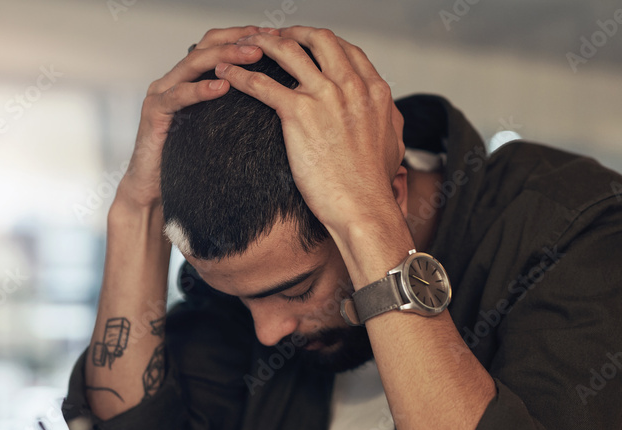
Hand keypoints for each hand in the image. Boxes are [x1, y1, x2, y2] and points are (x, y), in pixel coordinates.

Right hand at [115, 26, 275, 213]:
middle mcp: (174, 80)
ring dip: (225, 57)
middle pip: (206, 46)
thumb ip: (233, 110)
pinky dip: (200, 89)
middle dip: (238, 40)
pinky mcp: (154, 113)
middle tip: (268, 40)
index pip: (216, 45)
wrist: (155, 189)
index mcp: (189, 80)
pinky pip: (178, 96)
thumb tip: (274, 102)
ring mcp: (161, 94)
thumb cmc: (187, 160)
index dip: (243, 36)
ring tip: (252, 56)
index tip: (273, 36)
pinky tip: (221, 86)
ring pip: (193, 64)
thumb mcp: (217, 129)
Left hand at [216, 27, 406, 239]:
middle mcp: (350, 86)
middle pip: (318, 39)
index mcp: (374, 90)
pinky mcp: (298, 113)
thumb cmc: (374, 184)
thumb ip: (387, 119)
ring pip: (287, 51)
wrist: (362, 206)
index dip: (324, 43)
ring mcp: (324, 96)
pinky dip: (241, 74)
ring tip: (246, 45)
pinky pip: (261, 83)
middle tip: (277, 38)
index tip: (309, 45)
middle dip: (294, 32)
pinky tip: (228, 72)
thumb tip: (386, 113)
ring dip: (263, 43)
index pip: (347, 49)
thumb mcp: (393, 142)